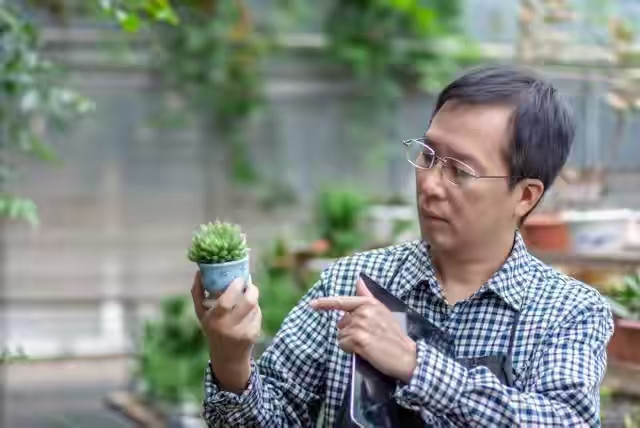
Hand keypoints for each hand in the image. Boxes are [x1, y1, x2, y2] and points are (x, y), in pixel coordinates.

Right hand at [191, 272, 260, 392]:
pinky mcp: (254, 334)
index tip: (239, 278)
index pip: (226, 301)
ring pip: (254, 306)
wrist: (228, 357)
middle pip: (248, 302)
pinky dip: (254, 310)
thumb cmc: (212, 328)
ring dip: (252, 299)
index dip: (235, 287)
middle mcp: (229, 327)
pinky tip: (247, 314)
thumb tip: (199, 272)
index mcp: (214, 320)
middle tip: (249, 284)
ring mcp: (243, 332)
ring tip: (245, 300)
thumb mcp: (202, 314)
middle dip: (252, 289)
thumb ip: (198, 293)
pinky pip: (257, 314)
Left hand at [310, 278, 416, 383]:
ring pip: (341, 335)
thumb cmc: (394, 336)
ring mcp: (360, 325)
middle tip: (368, 338)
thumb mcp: (383, 311)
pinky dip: (350, 350)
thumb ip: (367, 297)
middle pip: (341, 323)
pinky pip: (343, 344)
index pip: (342, 301)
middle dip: (349, 332)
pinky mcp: (359, 340)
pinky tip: (364, 351)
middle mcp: (363, 312)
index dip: (325, 303)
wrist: (407, 356)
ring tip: (368, 345)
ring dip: (350, 342)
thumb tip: (359, 280)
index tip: (313, 304)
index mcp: (369, 303)